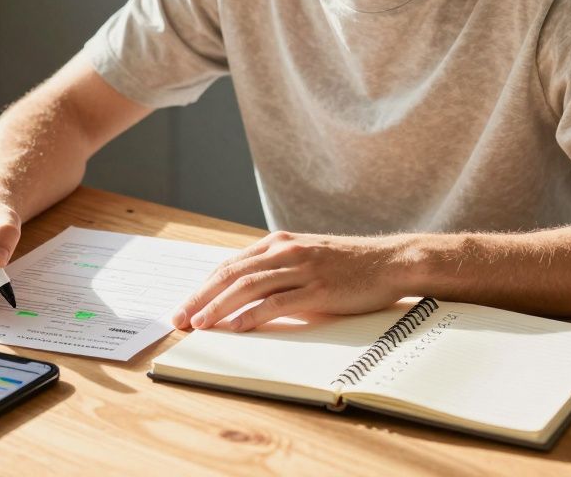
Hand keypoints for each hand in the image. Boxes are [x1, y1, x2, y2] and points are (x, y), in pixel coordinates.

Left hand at [173, 230, 402, 331]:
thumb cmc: (350, 266)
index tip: (186, 305)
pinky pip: (277, 303)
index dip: (204, 286)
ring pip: (248, 287)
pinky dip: (252, 315)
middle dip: (201, 297)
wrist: (391, 261)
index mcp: (279, 243)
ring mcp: (301, 269)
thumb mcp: (307, 258)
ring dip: (218, 307)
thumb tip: (247, 295)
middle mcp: (285, 251)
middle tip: (180, 318)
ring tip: (199, 324)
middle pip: (231, 274)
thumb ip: (279, 270)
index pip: (230, 265)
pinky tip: (235, 327)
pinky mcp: (317, 289)